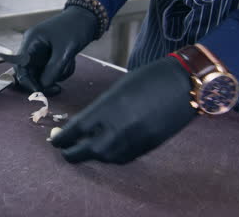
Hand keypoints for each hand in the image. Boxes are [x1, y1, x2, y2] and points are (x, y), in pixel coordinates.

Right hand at [7, 6, 97, 95]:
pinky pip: (51, 70)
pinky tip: (70, 62)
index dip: (27, 81)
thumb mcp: (65, 50)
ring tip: (69, 64)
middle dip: (43, 82)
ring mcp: (41, 51)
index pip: (20, 66)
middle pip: (30, 72)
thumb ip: (53, 69)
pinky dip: (61, 70)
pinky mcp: (50, 55)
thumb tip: (43, 86)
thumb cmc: (75, 28)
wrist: (88, 18)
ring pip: (42, 73)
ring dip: (56, 75)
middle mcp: (32, 47)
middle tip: (57, 89)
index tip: (39, 92)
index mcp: (31, 41)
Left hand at [51, 57, 197, 163]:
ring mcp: (133, 141)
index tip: (55, 141)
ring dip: (92, 155)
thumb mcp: (116, 90)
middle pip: (86, 151)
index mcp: (106, 109)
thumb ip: (98, 110)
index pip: (75, 131)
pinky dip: (111, 156)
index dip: (61, 139)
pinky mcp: (147, 148)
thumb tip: (83, 125)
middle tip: (64, 150)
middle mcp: (117, 129)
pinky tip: (107, 150)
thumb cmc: (147, 79)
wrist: (183, 84)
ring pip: (104, 158)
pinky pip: (122, 159)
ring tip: (85, 149)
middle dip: (71, 153)